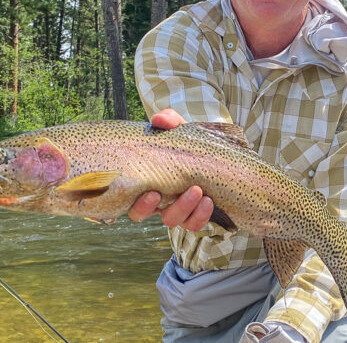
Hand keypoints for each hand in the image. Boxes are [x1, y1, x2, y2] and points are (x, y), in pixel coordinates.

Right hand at [127, 109, 214, 230]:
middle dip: (148, 207)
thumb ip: (169, 121)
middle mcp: (155, 199)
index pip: (126, 197)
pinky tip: (208, 202)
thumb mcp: (180, 130)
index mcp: (144, 179)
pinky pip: (193, 225)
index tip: (148, 191)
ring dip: (182, 208)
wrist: (219, 155)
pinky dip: (200, 216)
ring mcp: (175, 210)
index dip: (131, 201)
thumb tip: (159, 120)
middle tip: (159, 193)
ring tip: (197, 191)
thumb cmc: (191, 144)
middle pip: (140, 214)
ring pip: (170, 220)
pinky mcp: (195, 217)